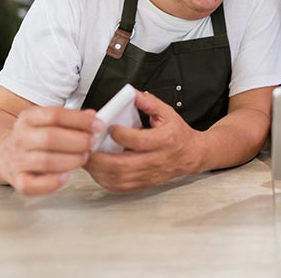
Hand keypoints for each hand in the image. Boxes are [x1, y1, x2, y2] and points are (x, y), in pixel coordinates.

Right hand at [0, 107, 101, 195]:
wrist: (1, 153)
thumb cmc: (33, 137)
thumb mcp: (47, 120)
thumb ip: (71, 118)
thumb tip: (93, 117)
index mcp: (28, 118)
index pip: (55, 115)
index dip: (80, 120)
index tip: (98, 125)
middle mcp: (20, 138)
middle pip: (50, 138)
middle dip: (78, 141)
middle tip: (92, 142)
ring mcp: (17, 160)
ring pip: (45, 161)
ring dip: (71, 160)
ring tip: (84, 157)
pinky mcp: (17, 180)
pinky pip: (32, 185)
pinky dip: (51, 183)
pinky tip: (65, 177)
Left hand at [85, 91, 204, 191]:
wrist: (193, 155)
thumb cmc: (179, 135)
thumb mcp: (168, 113)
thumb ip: (149, 103)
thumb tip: (131, 94)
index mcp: (165, 140)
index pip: (139, 140)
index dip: (120, 134)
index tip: (109, 126)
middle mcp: (157, 160)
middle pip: (123, 165)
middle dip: (100, 158)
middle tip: (88, 147)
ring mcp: (149, 174)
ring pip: (119, 179)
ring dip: (98, 170)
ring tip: (88, 158)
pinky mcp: (144, 183)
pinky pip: (120, 187)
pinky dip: (104, 180)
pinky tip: (98, 170)